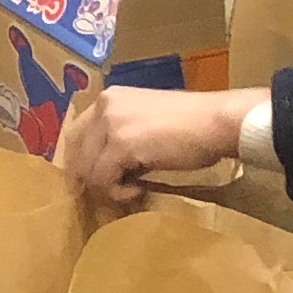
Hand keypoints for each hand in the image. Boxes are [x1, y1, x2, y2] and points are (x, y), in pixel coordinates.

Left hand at [55, 84, 262, 202]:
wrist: (217, 122)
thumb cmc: (192, 126)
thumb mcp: (147, 123)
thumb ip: (122, 136)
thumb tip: (106, 169)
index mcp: (109, 98)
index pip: (75, 135)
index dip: (80, 163)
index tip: (90, 184)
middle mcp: (104, 106)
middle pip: (76, 154)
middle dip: (89, 180)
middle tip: (112, 193)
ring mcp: (111, 123)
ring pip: (88, 170)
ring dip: (107, 188)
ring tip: (133, 191)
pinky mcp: (121, 144)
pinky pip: (103, 180)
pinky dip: (118, 192)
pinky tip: (139, 190)